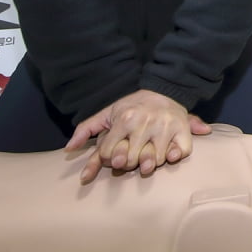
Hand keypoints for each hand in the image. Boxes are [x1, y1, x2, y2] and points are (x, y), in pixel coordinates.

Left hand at [65, 90, 207, 182]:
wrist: (164, 90)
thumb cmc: (132, 106)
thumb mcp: (107, 113)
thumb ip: (86, 129)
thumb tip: (68, 149)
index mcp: (125, 118)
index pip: (110, 154)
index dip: (110, 157)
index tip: (115, 152)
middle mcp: (145, 122)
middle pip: (130, 161)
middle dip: (128, 162)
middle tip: (131, 154)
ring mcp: (165, 127)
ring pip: (153, 162)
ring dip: (149, 162)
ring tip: (148, 152)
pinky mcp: (182, 130)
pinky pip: (179, 154)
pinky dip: (173, 156)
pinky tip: (168, 152)